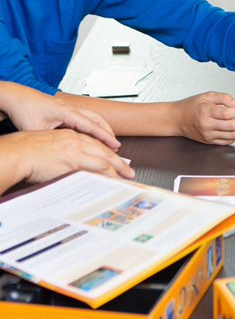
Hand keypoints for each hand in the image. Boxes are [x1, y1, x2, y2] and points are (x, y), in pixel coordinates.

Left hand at [0, 83, 119, 150]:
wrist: (17, 98)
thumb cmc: (26, 110)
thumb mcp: (38, 130)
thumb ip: (53, 141)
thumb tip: (64, 153)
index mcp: (67, 111)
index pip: (91, 126)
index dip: (104, 136)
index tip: (115, 145)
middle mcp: (71, 108)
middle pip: (97, 119)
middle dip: (108, 132)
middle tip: (116, 145)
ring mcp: (69, 108)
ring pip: (92, 117)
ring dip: (101, 128)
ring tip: (108, 140)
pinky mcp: (65, 110)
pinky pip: (84, 118)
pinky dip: (92, 127)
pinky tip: (92, 135)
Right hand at [2, 130, 134, 189]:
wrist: (20, 152)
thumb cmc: (29, 151)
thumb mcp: (52, 146)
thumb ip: (65, 154)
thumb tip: (72, 165)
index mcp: (72, 136)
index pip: (96, 144)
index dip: (108, 153)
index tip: (117, 160)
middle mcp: (77, 142)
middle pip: (105, 152)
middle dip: (119, 162)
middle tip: (129, 171)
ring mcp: (76, 152)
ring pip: (104, 161)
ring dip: (117, 170)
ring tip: (126, 178)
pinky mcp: (72, 163)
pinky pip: (95, 170)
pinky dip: (105, 176)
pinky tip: (112, 182)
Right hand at [172, 92, 234, 144]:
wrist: (177, 119)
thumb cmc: (191, 106)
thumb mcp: (207, 95)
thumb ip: (224, 98)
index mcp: (206, 111)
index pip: (228, 113)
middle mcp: (207, 125)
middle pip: (232, 125)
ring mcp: (208, 135)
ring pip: (231, 135)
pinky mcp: (209, 141)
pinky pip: (226, 141)